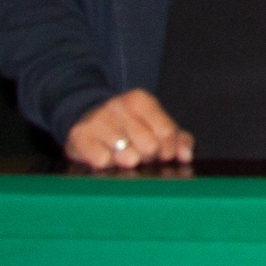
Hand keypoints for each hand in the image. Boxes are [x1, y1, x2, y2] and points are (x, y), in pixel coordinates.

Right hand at [66, 90, 192, 169]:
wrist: (85, 119)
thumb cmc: (128, 126)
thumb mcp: (154, 125)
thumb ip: (178, 138)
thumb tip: (186, 156)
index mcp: (140, 100)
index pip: (166, 131)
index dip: (168, 150)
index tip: (162, 155)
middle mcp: (118, 105)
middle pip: (149, 146)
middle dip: (147, 157)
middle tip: (138, 153)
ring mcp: (98, 119)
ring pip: (127, 156)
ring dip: (126, 162)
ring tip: (121, 155)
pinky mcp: (80, 135)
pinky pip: (103, 162)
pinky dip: (106, 165)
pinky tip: (104, 156)